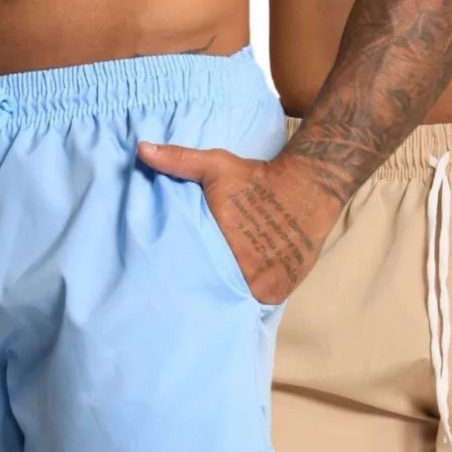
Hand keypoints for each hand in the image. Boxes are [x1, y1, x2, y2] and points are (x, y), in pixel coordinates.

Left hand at [138, 142, 341, 303]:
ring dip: (225, 295)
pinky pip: (255, 302)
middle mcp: (244, 272)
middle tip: (191, 284)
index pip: (191, 273)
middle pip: (213, 290)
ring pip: (233, 300)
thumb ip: (177, 161)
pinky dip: (247, 296)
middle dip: (203, 287)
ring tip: (213, 289)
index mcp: (221, 247)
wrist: (310, 186)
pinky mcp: (279, 291)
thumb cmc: (258, 178)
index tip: (171, 273)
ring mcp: (263, 285)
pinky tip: (237, 289)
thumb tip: (142, 148)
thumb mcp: (215, 166)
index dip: (183, 273)